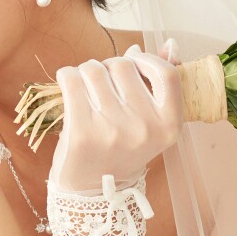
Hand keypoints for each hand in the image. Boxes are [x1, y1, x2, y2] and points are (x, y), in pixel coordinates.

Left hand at [49, 39, 181, 193]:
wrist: (93, 192)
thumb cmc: (122, 150)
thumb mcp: (150, 124)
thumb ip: (160, 84)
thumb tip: (169, 43)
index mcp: (168, 126)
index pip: (167, 74)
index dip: (146, 59)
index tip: (133, 61)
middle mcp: (143, 128)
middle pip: (123, 65)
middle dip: (109, 66)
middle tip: (103, 84)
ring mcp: (113, 130)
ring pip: (94, 69)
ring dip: (86, 71)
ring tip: (85, 88)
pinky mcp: (82, 131)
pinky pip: (71, 80)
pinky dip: (67, 76)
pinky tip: (68, 85)